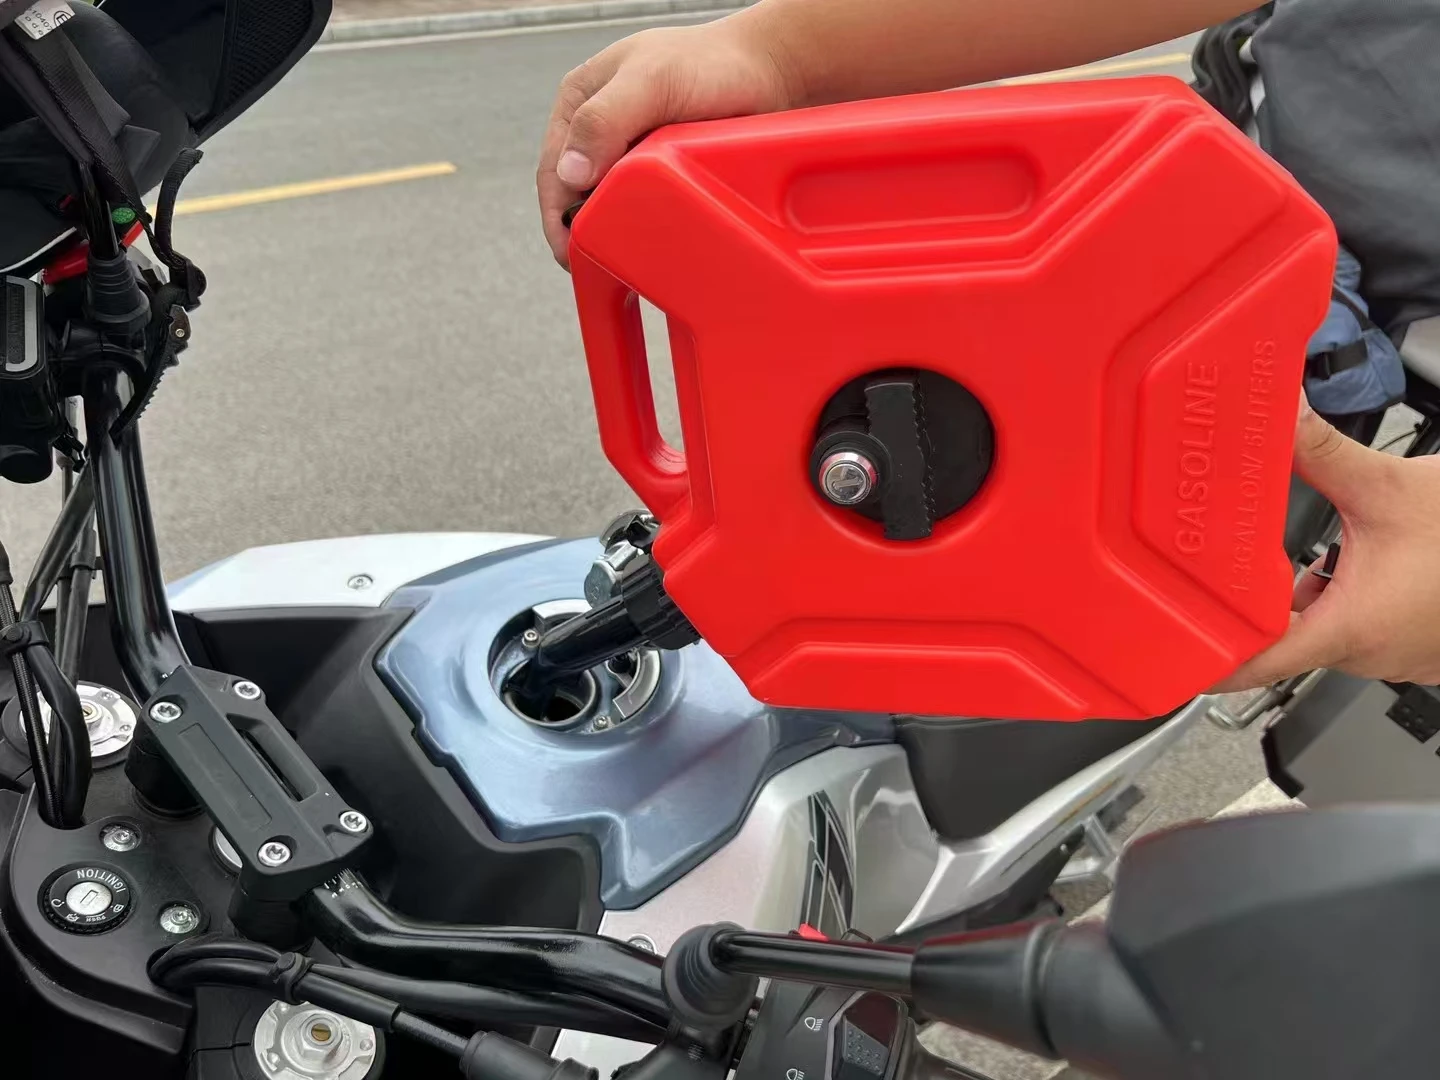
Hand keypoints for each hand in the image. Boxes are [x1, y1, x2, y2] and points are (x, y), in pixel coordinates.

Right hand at [537, 16, 797, 266]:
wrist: (770, 69)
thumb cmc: (712, 62)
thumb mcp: (652, 80)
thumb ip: (605, 119)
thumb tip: (570, 174)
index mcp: (581, 102)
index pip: (554, 171)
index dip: (557, 218)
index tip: (570, 254)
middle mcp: (600, 130)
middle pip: (577, 196)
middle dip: (583, 233)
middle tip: (597, 269)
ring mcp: (632, 155)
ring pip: (609, 206)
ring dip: (613, 233)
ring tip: (622, 265)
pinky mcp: (662, 174)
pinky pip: (643, 209)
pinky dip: (643, 229)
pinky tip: (651, 249)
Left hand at [1220, 402, 1439, 689]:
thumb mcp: (1392, 487)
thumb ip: (1323, 453)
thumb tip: (1278, 418)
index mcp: (1350, 628)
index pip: (1253, 665)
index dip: (1202, 661)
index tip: (1162, 654)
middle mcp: (1364, 652)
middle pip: (1275, 640)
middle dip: (1238, 605)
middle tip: (1196, 573)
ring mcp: (1387, 653)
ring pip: (1313, 629)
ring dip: (1288, 598)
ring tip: (1254, 563)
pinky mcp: (1404, 643)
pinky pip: (1348, 624)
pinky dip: (1328, 597)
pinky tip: (1327, 562)